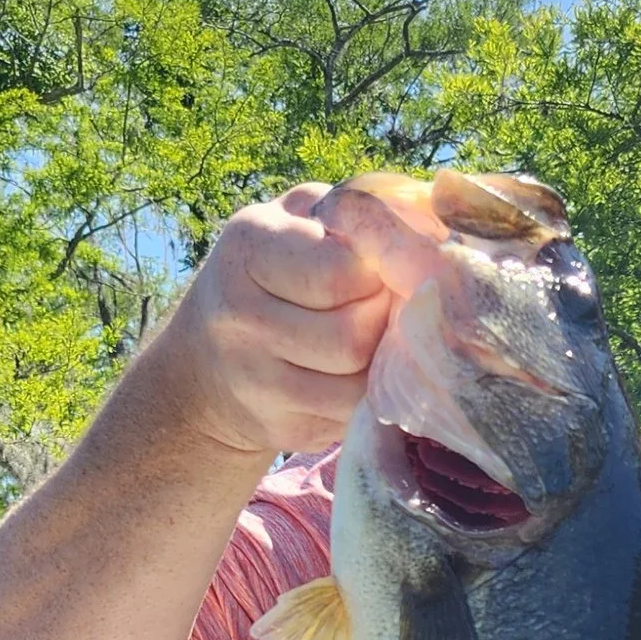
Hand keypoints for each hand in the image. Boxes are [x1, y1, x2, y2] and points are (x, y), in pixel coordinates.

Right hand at [164, 184, 394, 462]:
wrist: (207, 364)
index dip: (379, 271)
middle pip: (354, 332)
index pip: (342, 270)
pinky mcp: (282, 428)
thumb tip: (433, 220)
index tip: (382, 268)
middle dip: (384, 320)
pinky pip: (353, 414)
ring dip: (382, 361)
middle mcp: (242, 316)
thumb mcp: (297, 221)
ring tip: (375, 338)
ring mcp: (257, 380)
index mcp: (249, 249)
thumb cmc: (275, 273)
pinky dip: (370, 394)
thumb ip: (354, 211)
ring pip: (358, 381)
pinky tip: (360, 372)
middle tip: (385, 307)